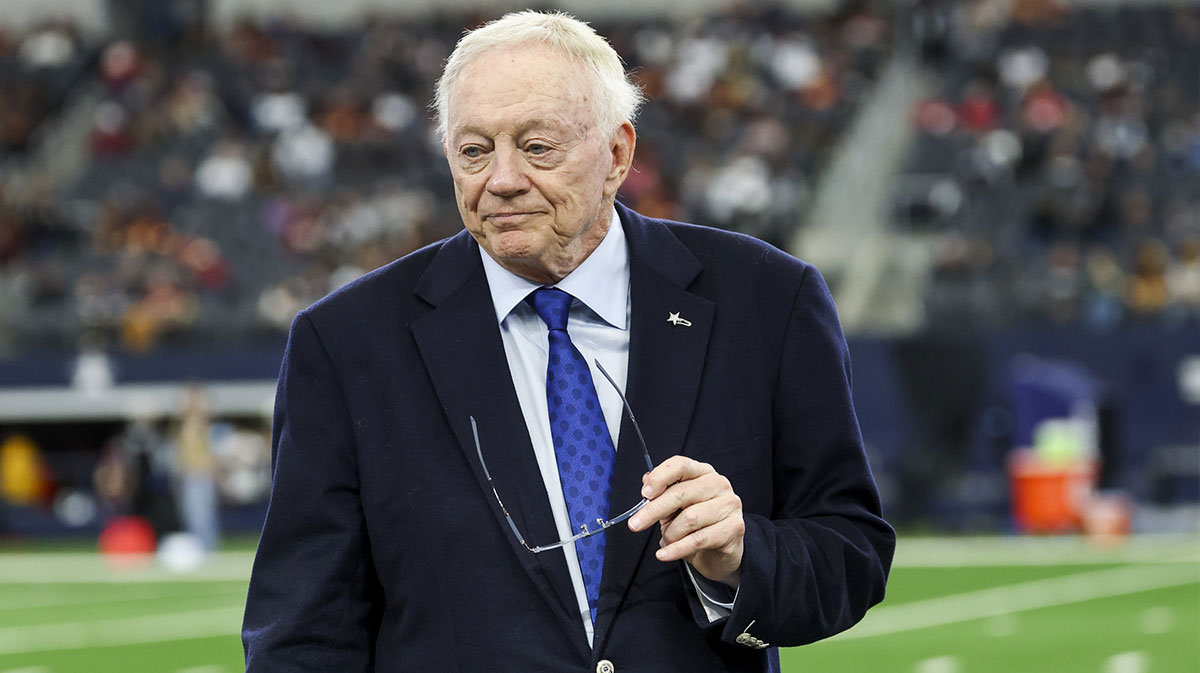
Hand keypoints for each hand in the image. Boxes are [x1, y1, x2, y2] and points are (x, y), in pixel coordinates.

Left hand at [627, 456, 744, 587]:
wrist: (720, 553)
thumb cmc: (696, 525)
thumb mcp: (674, 508)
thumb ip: (662, 494)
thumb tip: (646, 480)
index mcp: (702, 472)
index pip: (680, 465)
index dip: (659, 477)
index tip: (644, 494)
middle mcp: (718, 484)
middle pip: (681, 493)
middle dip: (653, 510)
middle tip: (635, 524)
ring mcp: (729, 505)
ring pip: (690, 518)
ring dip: (670, 534)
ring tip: (665, 542)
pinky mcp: (735, 528)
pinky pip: (699, 539)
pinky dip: (677, 549)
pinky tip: (665, 554)